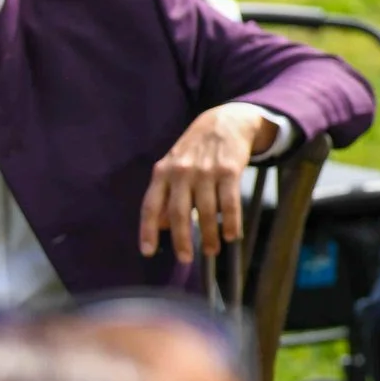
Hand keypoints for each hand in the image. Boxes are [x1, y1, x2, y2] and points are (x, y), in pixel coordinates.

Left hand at [139, 103, 275, 265]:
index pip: (151, 206)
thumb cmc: (196, 150)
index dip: (148, 231)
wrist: (225, 121)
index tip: (148, 252)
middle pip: (178, 212)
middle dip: (181, 239)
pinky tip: (231, 235)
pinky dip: (231, 222)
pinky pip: (229, 202)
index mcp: (162, 173)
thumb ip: (165, 194)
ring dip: (209, 235)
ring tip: (212, 250)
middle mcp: (181, 172)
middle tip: (184, 259)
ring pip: (206, 211)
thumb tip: (160, 226)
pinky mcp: (229, 171)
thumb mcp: (173, 166)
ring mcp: (205, 171)